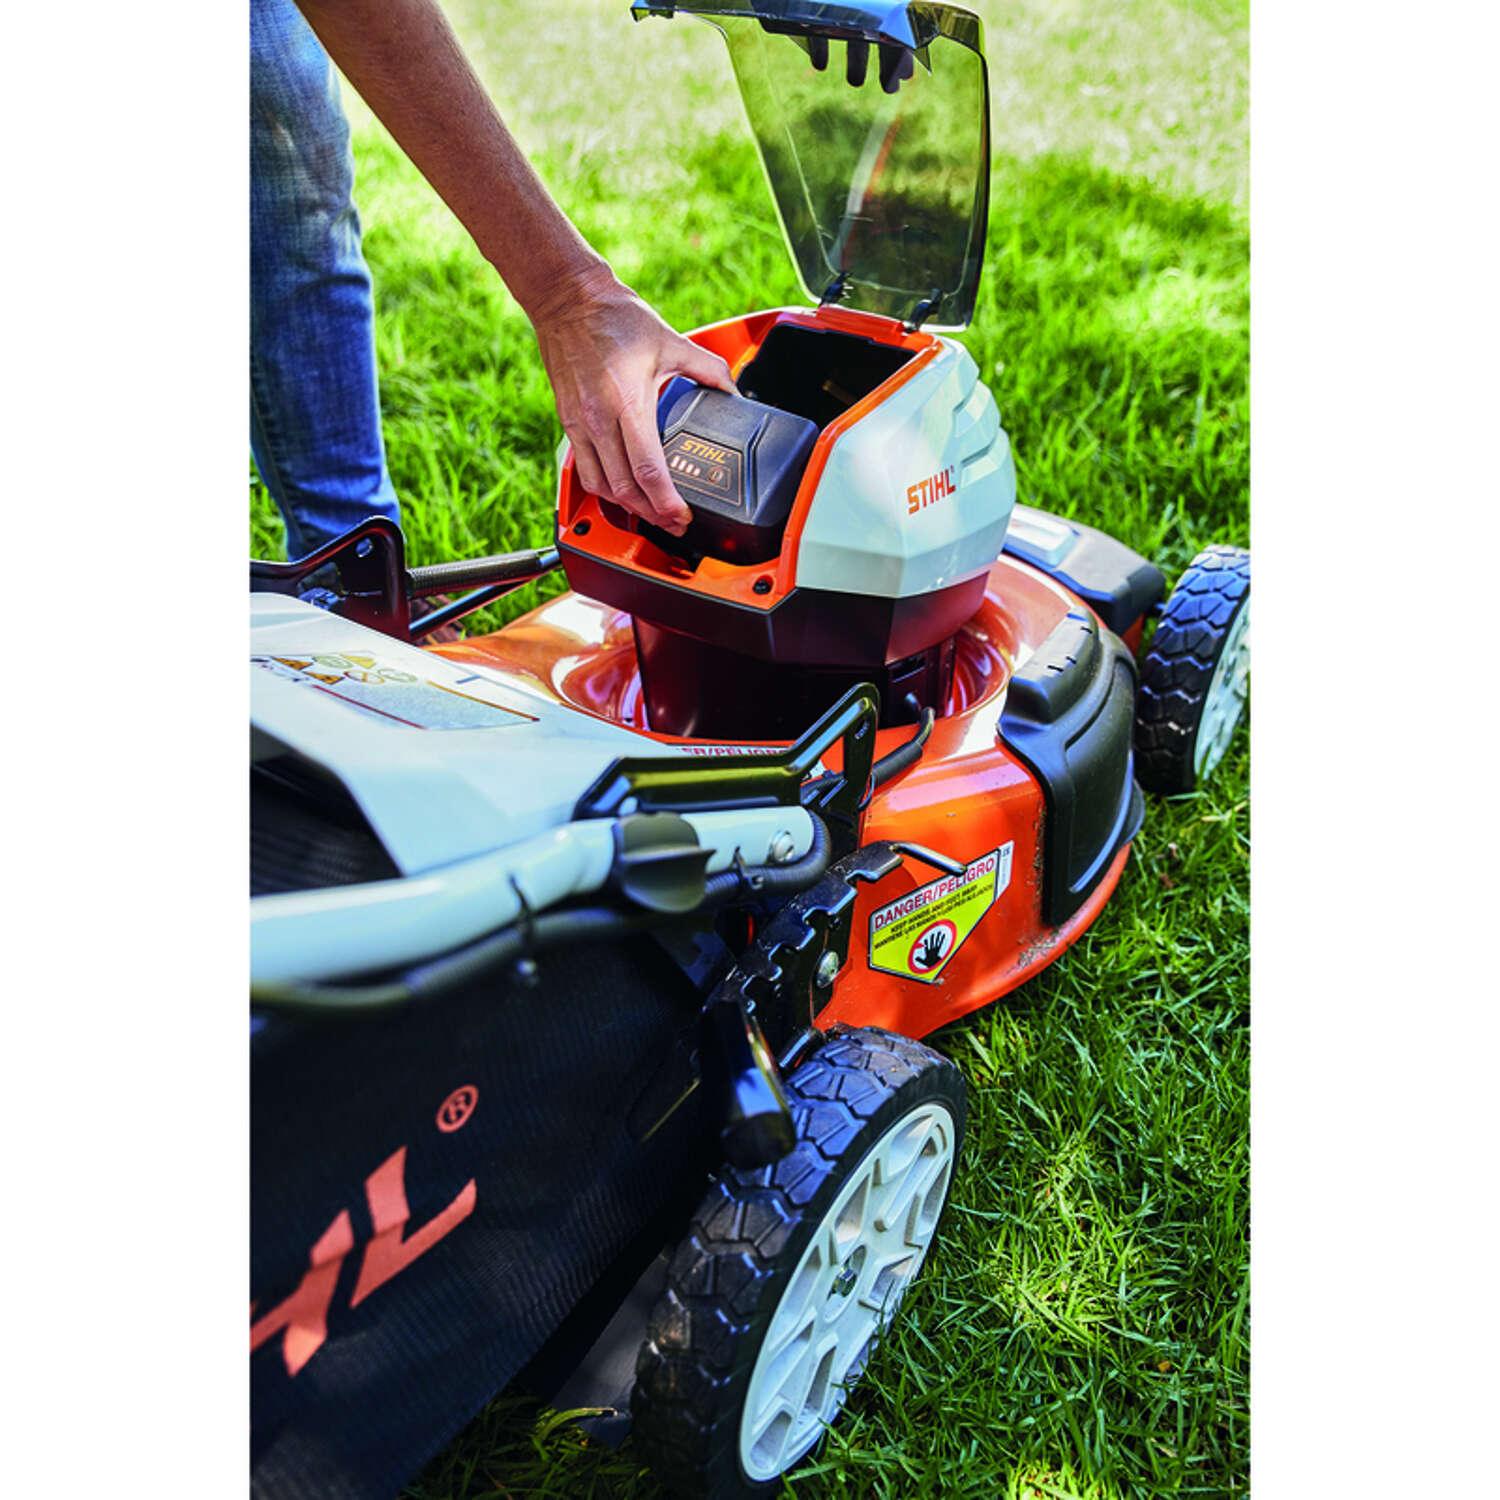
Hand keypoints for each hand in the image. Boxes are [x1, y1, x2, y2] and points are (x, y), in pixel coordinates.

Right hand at [532, 266, 736, 534]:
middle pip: (626, 489)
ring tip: (651, 514)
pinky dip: (607, 490)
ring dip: (628, 508)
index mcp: (628, 402)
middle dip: (653, 514)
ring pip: (603, 487)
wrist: (567, 299)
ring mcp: (581, 424)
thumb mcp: (670, 341)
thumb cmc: (615, 317)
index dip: (666, 502)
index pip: (648, 470)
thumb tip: (732, 391)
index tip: (683, 515)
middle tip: (675, 523)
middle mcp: (600, 419)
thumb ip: (707, 368)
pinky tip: (624, 493)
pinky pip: (586, 471)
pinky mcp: (569, 423)